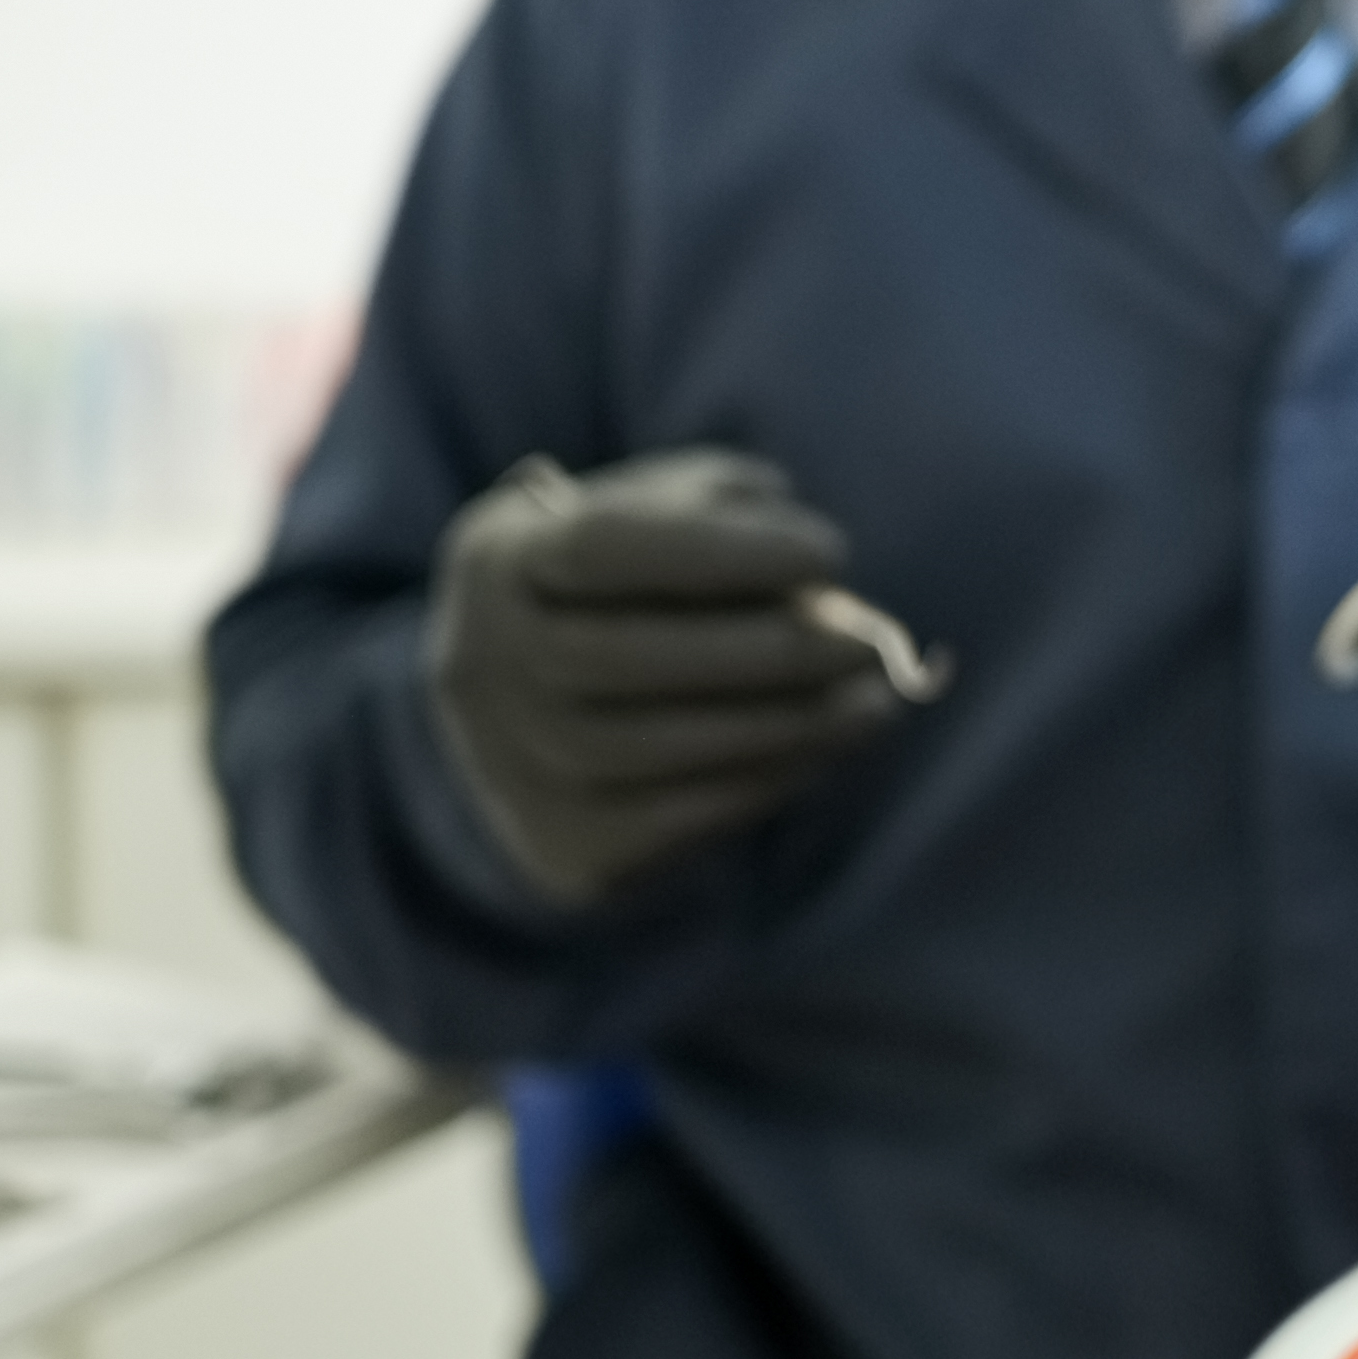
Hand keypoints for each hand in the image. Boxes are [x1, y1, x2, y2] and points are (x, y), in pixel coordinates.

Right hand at [424, 448, 920, 901]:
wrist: (528, 714)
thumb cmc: (623, 585)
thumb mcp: (653, 512)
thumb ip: (726, 513)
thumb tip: (816, 580)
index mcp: (499, 559)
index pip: (604, 548)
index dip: (721, 552)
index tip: (828, 551)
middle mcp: (484, 664)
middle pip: (628, 658)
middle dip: (768, 649)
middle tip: (867, 639)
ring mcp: (513, 765)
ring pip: (658, 750)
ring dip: (786, 725)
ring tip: (873, 699)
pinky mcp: (563, 847)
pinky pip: (677, 820)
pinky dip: (765, 780)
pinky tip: (827, 746)